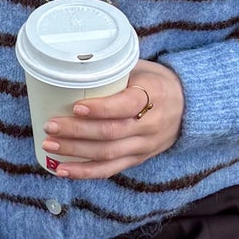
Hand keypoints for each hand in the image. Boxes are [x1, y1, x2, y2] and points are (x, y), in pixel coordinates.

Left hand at [43, 61, 183, 178]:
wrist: (189, 106)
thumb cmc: (156, 82)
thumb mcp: (142, 68)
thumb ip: (115, 71)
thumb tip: (74, 66)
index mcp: (154, 95)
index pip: (126, 105)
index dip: (100, 109)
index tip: (76, 107)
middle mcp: (151, 124)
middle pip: (111, 133)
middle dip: (77, 132)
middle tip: (51, 125)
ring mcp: (145, 145)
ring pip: (108, 154)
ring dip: (76, 152)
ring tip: (50, 145)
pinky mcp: (138, 159)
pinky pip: (110, 169)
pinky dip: (85, 172)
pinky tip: (63, 170)